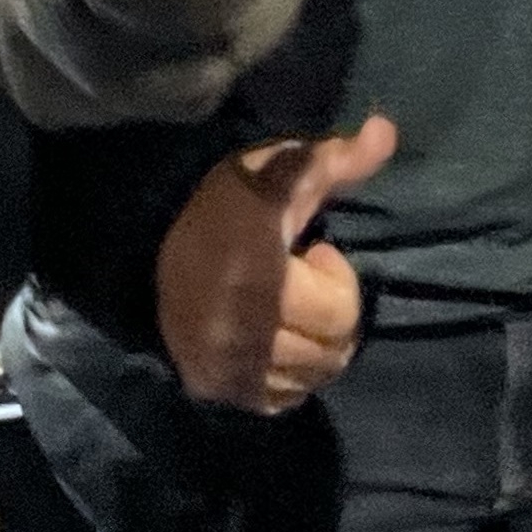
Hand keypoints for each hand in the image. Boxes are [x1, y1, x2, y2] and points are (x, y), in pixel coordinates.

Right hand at [158, 117, 398, 412]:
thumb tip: (388, 131)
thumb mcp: (278, 172)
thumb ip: (336, 159)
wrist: (143, 240)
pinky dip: (286, 376)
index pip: (341, 314)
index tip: (312, 252)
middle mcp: (243, 335)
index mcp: (262, 281)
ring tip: (286, 310)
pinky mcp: (212, 388)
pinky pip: (277, 400)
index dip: (337, 279)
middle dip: (332, 316)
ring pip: (309, 381)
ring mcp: (226, 368)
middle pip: (331, 354)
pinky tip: (271, 340)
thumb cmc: (222, 204)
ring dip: (313, 348)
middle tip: (302, 285)